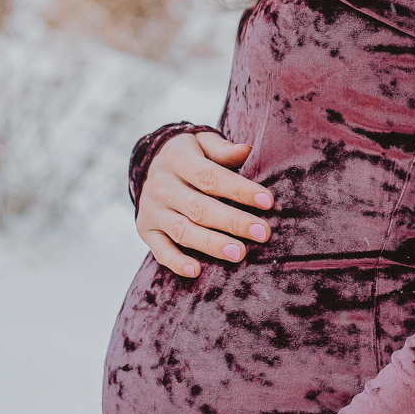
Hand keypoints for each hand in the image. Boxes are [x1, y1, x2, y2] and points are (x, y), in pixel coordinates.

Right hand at [137, 131, 272, 277]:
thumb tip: (246, 150)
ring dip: (212, 244)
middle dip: (233, 222)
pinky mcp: (146, 230)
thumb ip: (223, 149)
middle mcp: (162, 186)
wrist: (151, 162)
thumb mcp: (203, 143)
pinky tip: (197, 271)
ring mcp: (152, 210)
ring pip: (183, 231)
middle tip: (262, 233)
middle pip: (199, 207)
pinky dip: (176, 262)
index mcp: (178, 160)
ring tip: (239, 254)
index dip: (240, 190)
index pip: (211, 177)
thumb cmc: (191, 154)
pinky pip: (160, 250)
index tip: (268, 201)